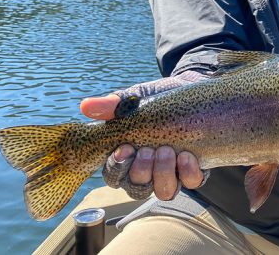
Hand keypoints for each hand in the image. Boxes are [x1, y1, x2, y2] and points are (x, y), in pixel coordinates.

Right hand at [80, 95, 205, 199]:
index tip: (124, 148)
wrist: (188, 88)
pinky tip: (187, 155)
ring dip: (163, 174)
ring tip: (167, 151)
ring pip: (164, 191)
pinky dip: (188, 172)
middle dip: (142, 171)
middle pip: (137, 189)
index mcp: (127, 158)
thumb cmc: (156, 98)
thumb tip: (85, 106)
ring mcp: (171, 173)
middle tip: (148, 150)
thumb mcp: (134, 99)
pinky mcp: (193, 169)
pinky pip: (191, 182)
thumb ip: (112, 105)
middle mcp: (147, 172)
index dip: (117, 168)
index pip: (114, 176)